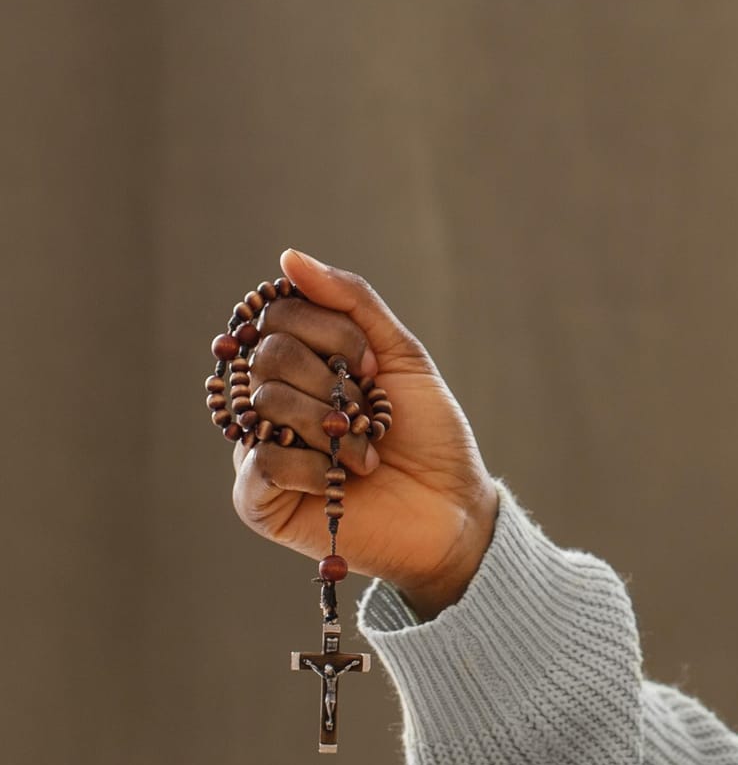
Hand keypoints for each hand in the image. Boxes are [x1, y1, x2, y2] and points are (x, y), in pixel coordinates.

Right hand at [228, 248, 499, 619]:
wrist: (453, 507)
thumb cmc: (428, 433)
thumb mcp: (399, 356)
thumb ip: (350, 303)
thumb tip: (289, 257)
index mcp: (296, 363)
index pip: (278, 314)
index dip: (331, 331)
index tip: (370, 364)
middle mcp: (267, 401)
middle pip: (267, 354)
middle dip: (333, 379)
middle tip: (367, 410)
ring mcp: (257, 449)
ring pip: (265, 403)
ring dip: (332, 424)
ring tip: (364, 451)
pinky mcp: (258, 500)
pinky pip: (261, 463)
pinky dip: (312, 464)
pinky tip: (341, 478)